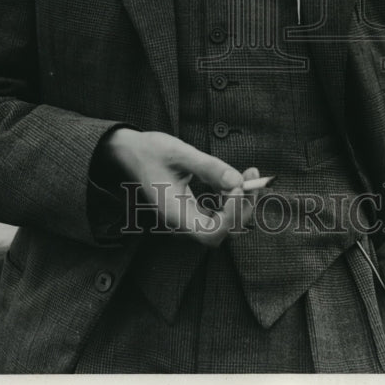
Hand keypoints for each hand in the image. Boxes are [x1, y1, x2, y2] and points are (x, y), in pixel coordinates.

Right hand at [102, 129, 257, 245]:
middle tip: (253, 177)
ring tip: (250, 175)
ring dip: (242, 202)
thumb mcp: (178, 153)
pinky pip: (220, 212)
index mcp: (175, 214)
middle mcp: (183, 222)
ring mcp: (189, 217)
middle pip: (224, 231)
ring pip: (226, 223)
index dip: (231, 215)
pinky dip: (233, 198)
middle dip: (243, 207)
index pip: (211, 233)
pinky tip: (237, 178)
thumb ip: (208, 167)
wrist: (131, 153)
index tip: (238, 187)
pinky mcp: (195, 209)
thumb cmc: (150, 152)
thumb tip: (238, 180)